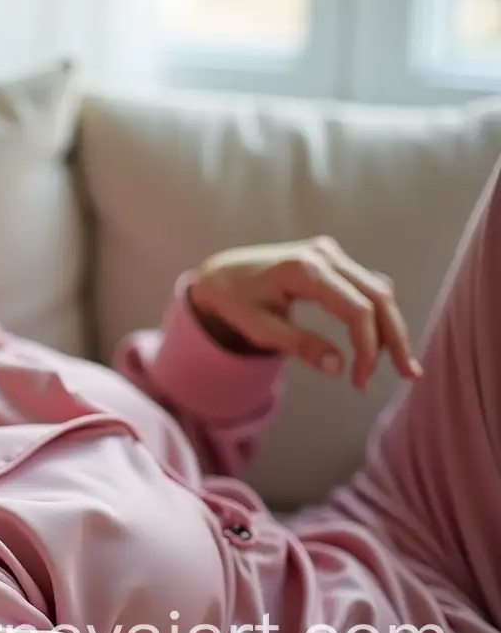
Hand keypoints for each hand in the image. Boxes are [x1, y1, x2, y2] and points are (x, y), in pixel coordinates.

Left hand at [187, 235, 422, 389]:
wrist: (222, 274)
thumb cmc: (236, 302)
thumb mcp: (259, 329)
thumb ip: (298, 345)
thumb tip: (338, 367)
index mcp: (304, 270)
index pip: (356, 309)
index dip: (368, 347)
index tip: (360, 380)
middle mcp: (323, 254)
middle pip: (378, 295)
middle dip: (395, 338)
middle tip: (410, 376)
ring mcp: (330, 253)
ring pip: (378, 290)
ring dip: (392, 328)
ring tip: (404, 367)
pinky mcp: (333, 259)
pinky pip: (366, 286)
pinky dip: (379, 315)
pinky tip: (385, 344)